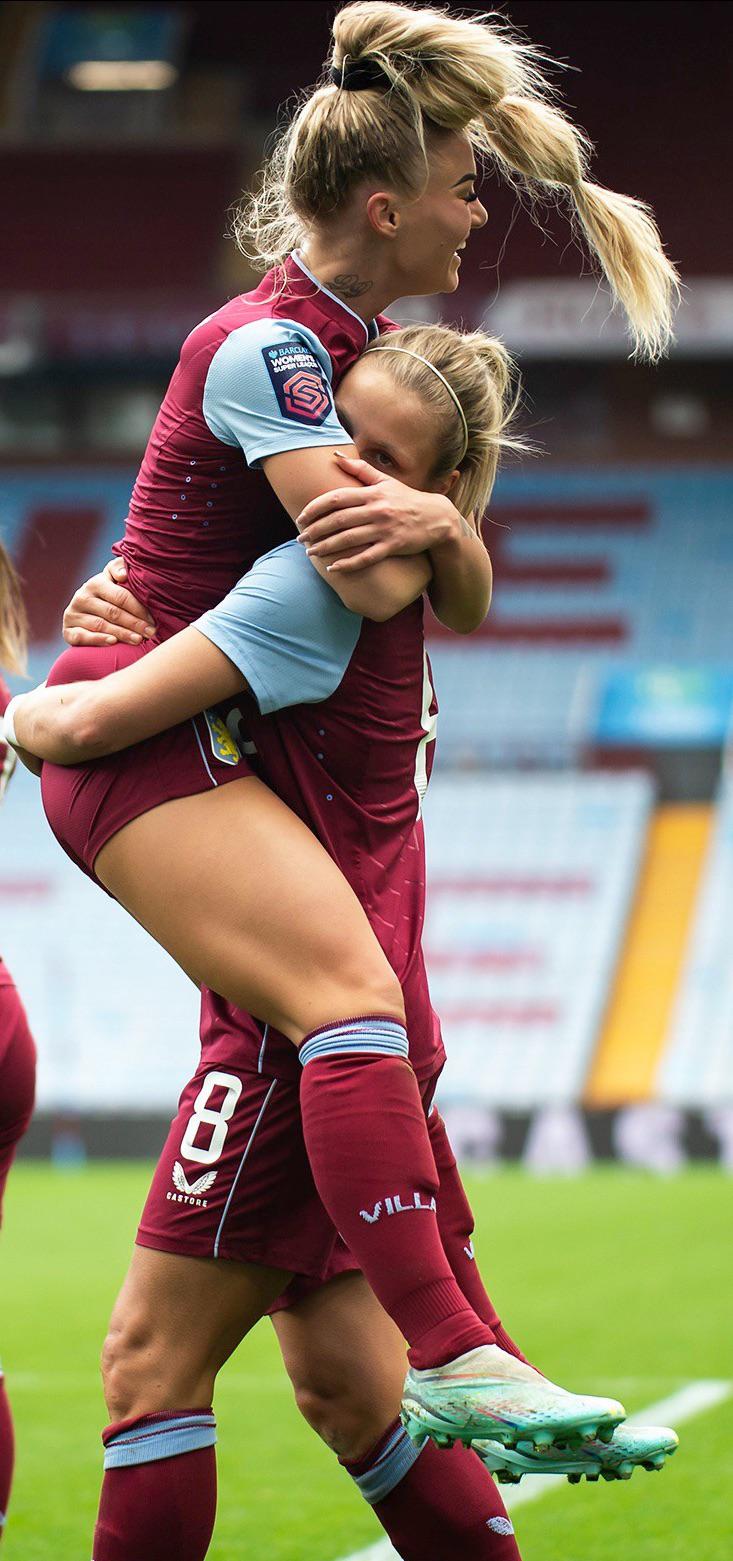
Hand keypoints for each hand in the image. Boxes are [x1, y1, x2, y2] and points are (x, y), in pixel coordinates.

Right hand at [62, 559, 155, 645]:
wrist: (86, 610)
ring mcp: (73, 614)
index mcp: (95, 583)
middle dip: (134, 624)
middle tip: (150, 633)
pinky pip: (82, 637)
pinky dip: (98, 640)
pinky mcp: (68, 631)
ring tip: (139, 640)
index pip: (121, 597)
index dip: (139, 609)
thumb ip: (120, 569)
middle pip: (112, 612)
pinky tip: (113, 643)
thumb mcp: (114, 579)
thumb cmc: (109, 594)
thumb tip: (123, 575)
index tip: (153, 620)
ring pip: (100, 626)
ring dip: (122, 634)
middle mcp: (82, 597)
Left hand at [296, 453, 458, 572]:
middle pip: (338, 520)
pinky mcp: (393, 546)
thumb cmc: (407, 499)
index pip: (336, 498)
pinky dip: (348, 564)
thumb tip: (335, 457)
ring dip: (326, 547)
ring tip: (311, 552)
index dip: (315, 508)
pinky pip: (366, 557)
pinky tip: (333, 568)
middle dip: (315, 530)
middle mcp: (376, 510)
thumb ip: (360, 470)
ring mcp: (384, 529)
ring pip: (348, 539)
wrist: (438, 517)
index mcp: (372, 493)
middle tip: (301, 539)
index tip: (301, 517)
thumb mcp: (385, 481)